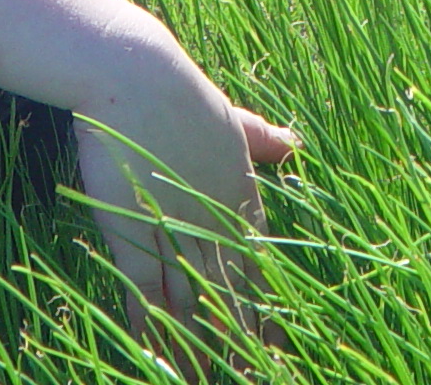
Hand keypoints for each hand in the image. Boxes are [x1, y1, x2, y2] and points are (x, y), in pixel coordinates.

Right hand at [73, 60, 299, 357]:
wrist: (136, 76)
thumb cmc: (178, 93)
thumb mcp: (230, 118)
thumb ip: (261, 138)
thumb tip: (294, 144)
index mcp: (242, 196)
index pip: (261, 266)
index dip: (268, 308)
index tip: (280, 343)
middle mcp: (217, 222)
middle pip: (233, 298)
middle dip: (243, 344)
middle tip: (255, 377)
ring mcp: (179, 232)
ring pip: (196, 307)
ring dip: (202, 351)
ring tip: (209, 383)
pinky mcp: (138, 237)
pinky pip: (150, 298)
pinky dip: (155, 333)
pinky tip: (162, 362)